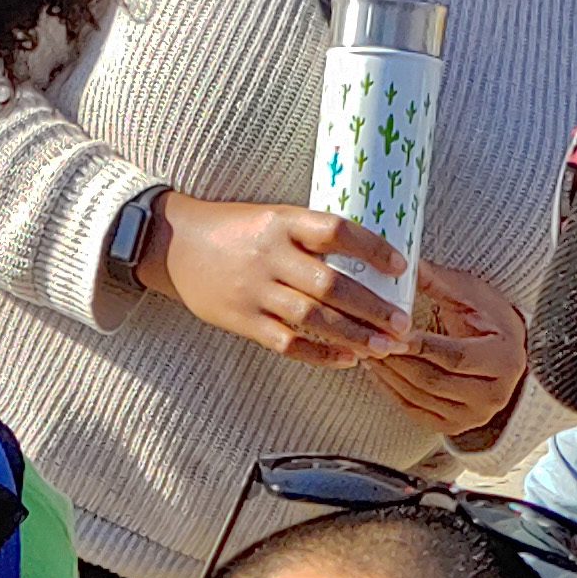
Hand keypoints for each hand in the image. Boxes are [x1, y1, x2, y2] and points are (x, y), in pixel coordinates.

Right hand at [137, 194, 411, 366]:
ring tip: (385, 348)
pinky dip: (320, 354)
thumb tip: (364, 262)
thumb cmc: (231, 229)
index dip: (373, 250)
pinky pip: (287, 343)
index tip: (400, 267)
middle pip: (332, 285)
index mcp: (282, 222)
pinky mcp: (241, 320)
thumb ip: (309, 237)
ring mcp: (254, 291)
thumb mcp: (271, 217)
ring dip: (354, 336)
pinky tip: (346, 360)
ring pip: (314, 318)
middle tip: (404, 325)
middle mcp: (270, 256)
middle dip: (373, 308)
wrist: (172, 245)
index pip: (337, 232)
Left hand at [362, 261, 526, 438]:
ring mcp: (475, 414)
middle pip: (433, 379)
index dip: (419, 346)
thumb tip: (403, 263)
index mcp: (504, 359)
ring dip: (388, 375)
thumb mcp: (470, 295)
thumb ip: (437, 282)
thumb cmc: (489, 318)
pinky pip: (415, 410)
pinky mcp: (455, 425)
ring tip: (366, 351)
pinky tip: (376, 371)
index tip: (390, 331)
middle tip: (367, 340)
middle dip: (396, 360)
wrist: (506, 353)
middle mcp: (495, 394)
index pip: (453, 356)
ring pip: (420, 396)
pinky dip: (390, 391)